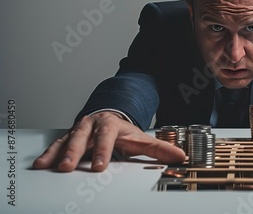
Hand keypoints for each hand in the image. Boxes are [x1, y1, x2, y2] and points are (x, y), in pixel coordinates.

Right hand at [32, 112, 185, 171]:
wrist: (109, 115)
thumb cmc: (124, 131)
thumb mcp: (142, 138)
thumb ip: (160, 149)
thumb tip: (180, 156)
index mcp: (110, 125)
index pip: (106, 137)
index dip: (102, 151)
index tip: (98, 166)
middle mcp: (92, 126)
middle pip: (82, 138)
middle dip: (74, 152)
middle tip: (68, 167)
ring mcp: (79, 131)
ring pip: (66, 140)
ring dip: (58, 153)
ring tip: (49, 166)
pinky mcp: (68, 137)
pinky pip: (56, 144)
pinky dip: (48, 154)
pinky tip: (41, 164)